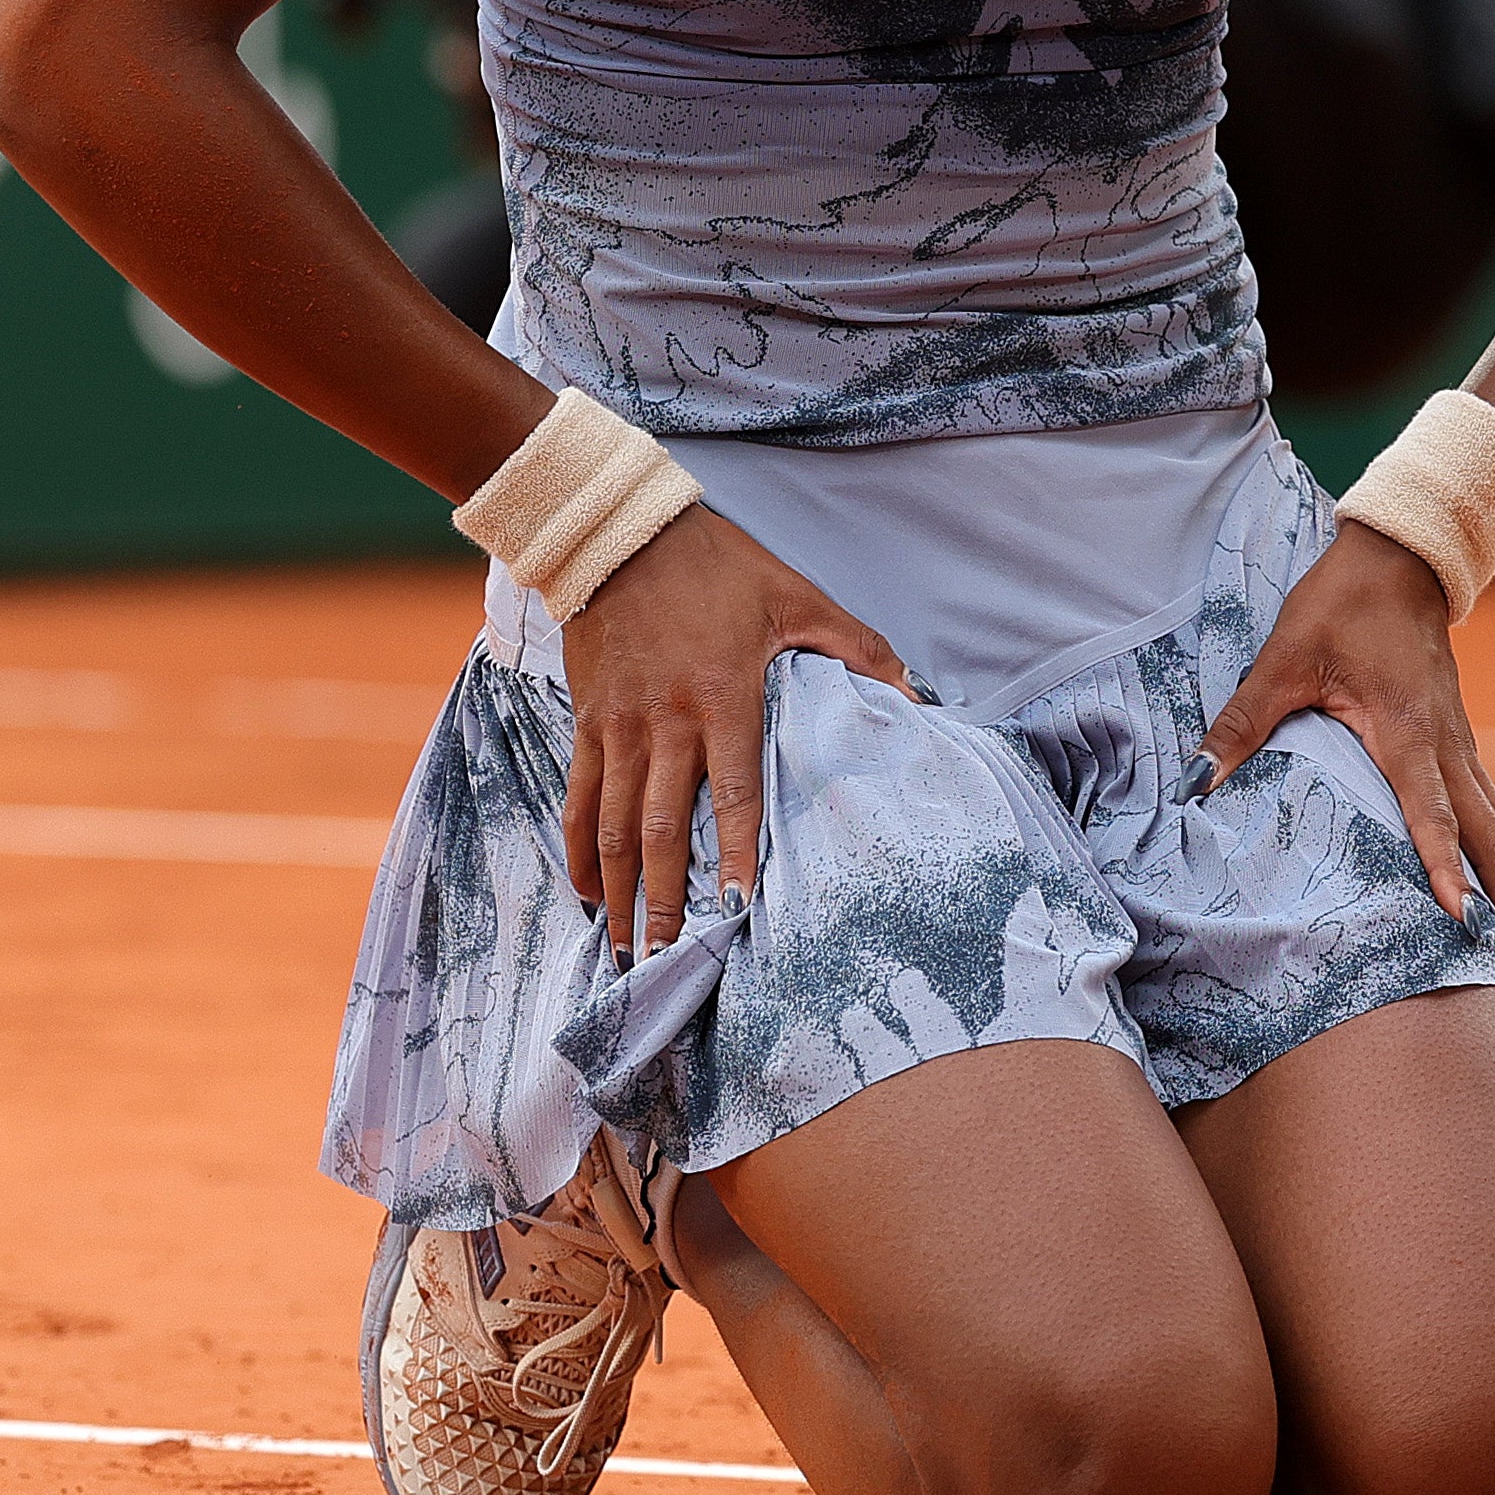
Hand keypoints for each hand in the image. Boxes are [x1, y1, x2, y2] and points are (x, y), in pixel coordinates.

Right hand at [555, 506, 912, 958]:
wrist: (619, 532)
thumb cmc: (716, 565)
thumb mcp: (795, 596)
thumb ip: (857, 646)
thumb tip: (915, 691)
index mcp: (722, 698)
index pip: (732, 792)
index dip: (732, 853)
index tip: (736, 909)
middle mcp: (665, 722)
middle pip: (659, 829)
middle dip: (663, 901)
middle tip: (665, 961)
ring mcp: (620, 726)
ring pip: (613, 825)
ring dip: (619, 891)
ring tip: (623, 948)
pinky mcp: (589, 721)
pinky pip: (580, 796)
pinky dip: (580, 847)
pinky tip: (589, 889)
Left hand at [1196, 523, 1494, 992]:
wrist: (1402, 559)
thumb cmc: (1340, 605)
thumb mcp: (1283, 657)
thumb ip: (1241, 723)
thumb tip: (1195, 783)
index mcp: (1406, 731)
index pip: (1430, 812)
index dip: (1441, 866)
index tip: (1458, 920)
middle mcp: (1449, 749)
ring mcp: (1464, 750)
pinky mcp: (1463, 749)